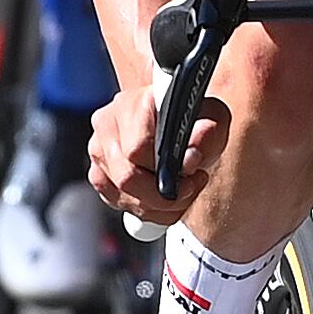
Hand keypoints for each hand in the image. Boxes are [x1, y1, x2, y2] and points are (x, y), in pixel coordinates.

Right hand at [85, 71, 226, 226]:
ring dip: (157, 206)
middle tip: (188, 189)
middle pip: (126, 177)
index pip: (138, 148)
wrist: (180, 120)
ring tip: (181, 193)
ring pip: (120, 195)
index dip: (166, 171)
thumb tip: (191, 155)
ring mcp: (98, 148)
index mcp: (134, 103)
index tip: (192, 174)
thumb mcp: (214, 118)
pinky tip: (163, 200)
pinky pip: (116, 202)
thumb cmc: (195, 118)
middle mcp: (108, 123)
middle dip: (162, 195)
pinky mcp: (98, 171)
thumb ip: (207, 133)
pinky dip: (145, 210)